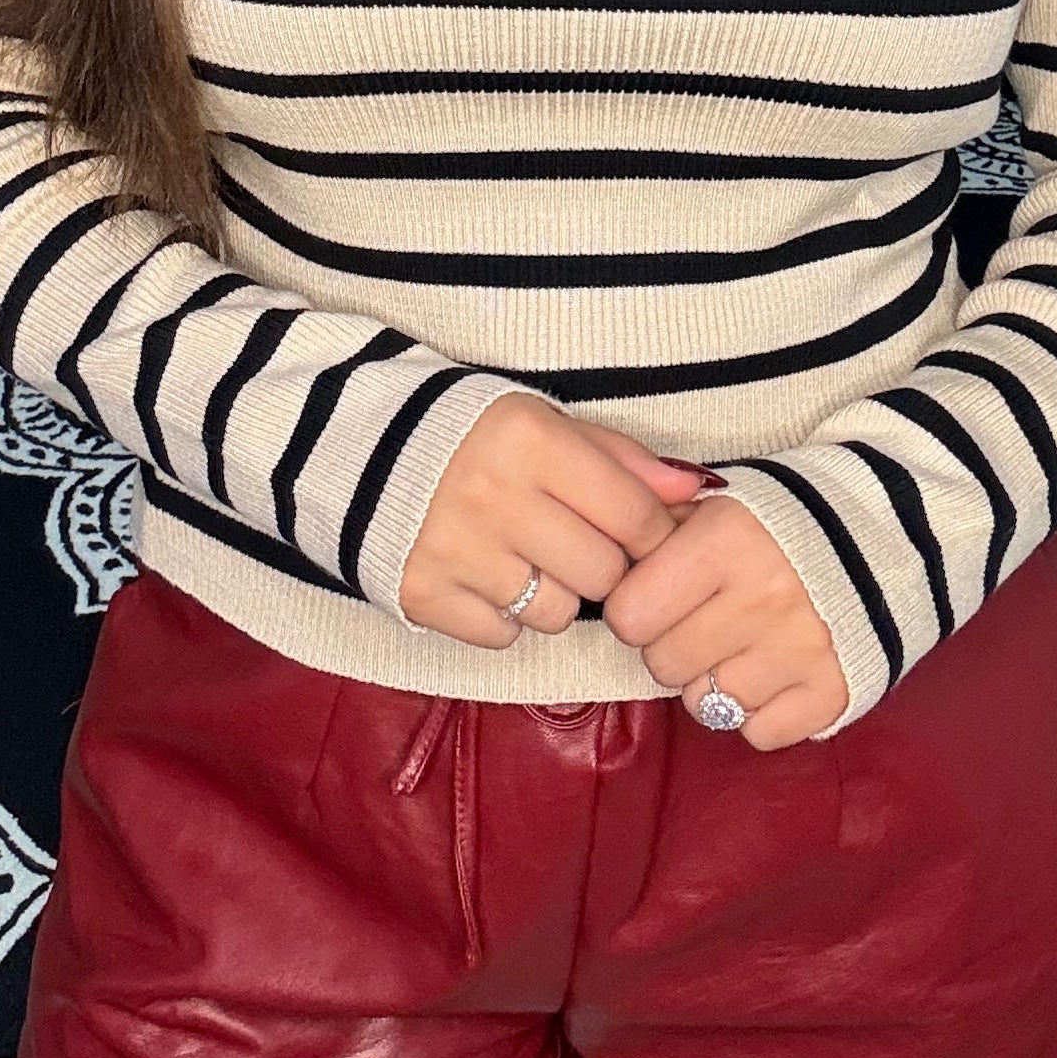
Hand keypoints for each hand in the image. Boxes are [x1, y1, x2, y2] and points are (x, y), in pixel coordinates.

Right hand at [400, 396, 706, 645]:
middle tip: (575, 544)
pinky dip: (504, 615)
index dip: (653, 535)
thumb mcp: (546, 423)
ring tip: (524, 557)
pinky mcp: (422, 593)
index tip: (644, 538)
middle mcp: (494, 494)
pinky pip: (503, 635)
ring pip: (556, 613)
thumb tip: (695, 490)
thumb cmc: (474, 434)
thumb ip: (620, 459)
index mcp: (531, 439)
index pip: (634, 515)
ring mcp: (455, 549)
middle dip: (601, 566)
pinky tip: (486, 575)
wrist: (361, 448)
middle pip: (602, 574)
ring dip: (553, 594)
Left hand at [603, 494, 849, 749]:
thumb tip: (606, 545)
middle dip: (672, 645)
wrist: (883, 535)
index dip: (638, 608)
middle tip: (703, 621)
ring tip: (740, 645)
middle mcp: (762, 597)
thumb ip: (657, 520)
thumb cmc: (779, 520)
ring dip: (714, 682)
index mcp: (726, 540)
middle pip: (663, 664)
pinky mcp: (833, 693)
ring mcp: (801, 650)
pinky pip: (759, 734)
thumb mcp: (718, 502)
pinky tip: (772, 672)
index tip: (660, 596)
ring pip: (706, 706)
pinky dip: (759, 712)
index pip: (629, 614)